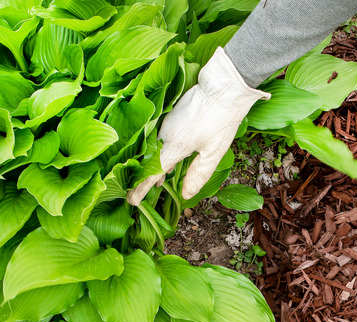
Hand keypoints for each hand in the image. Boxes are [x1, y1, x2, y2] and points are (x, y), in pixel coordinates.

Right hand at [127, 47, 269, 205]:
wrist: (224, 86)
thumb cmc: (222, 119)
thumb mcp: (214, 152)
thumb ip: (198, 175)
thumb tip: (185, 195)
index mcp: (175, 146)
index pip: (152, 174)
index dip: (141, 189)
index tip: (131, 201)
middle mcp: (165, 134)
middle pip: (149, 161)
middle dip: (147, 178)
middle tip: (148, 192)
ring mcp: (166, 122)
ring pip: (155, 148)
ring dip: (156, 163)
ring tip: (162, 178)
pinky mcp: (171, 113)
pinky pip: (159, 137)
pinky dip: (161, 150)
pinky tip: (171, 154)